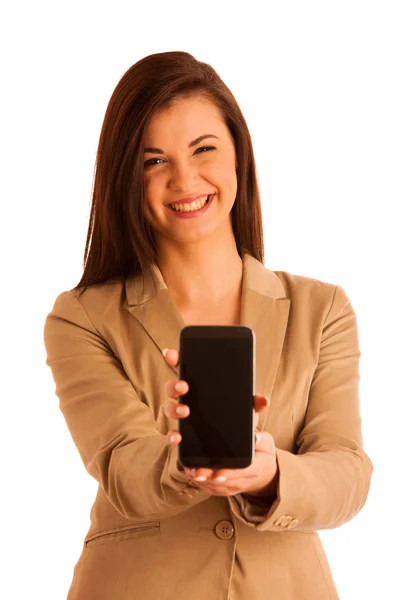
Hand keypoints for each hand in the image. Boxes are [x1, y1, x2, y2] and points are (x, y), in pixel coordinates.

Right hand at [162, 347, 277, 497]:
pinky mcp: (184, 434)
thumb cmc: (236, 414)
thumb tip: (264, 400)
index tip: (170, 353)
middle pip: (172, 387)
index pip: (184, 367)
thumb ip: (253, 402)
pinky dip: (173, 436)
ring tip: (186, 411)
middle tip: (184, 386)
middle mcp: (187, 398)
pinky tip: (178, 438)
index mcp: (199, 384)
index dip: (175, 358)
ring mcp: (183, 414)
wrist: (235, 441)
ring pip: (169, 408)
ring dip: (174, 408)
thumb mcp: (246, 407)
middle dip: (174, 384)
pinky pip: (173, 434)